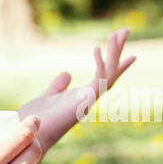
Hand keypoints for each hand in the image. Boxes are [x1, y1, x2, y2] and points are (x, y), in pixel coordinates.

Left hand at [17, 27, 136, 154]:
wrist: (30, 134)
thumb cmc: (37, 119)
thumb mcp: (49, 95)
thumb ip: (59, 85)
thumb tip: (67, 74)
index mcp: (83, 96)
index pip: (105, 76)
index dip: (118, 65)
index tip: (133, 54)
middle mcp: (89, 98)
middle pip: (110, 70)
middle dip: (118, 50)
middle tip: (126, 30)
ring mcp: (89, 100)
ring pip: (108, 73)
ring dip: (113, 53)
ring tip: (116, 33)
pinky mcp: (84, 102)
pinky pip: (97, 80)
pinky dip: (99, 65)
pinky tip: (97, 48)